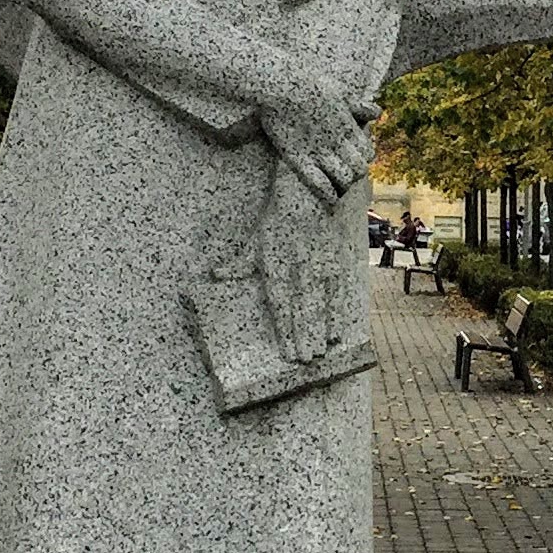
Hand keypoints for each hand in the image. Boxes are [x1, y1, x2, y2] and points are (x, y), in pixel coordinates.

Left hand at [257, 162, 338, 359]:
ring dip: (320, 328)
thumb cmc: (276, 223)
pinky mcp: (334, 261)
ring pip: (320, 301)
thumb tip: (215, 274)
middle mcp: (297, 266)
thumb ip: (238, 264)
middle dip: (303, 334)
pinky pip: (337, 291)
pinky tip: (337, 331)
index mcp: (275, 263)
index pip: (280, 302)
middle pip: (300, 306)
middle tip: (305, 359)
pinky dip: (337, 312)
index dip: (284, 327)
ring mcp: (318, 264)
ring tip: (320, 350)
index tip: (287, 350)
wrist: (307, 194)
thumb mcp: (254, 241)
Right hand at [258, 73, 375, 209]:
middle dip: (354, 174)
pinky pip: (321, 185)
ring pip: (345, 179)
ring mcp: (319, 152)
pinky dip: (329, 195)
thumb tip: (377, 113)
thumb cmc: (307, 84)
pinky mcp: (299, 159)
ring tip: (336, 186)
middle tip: (343, 173)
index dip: (362, 158)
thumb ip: (358, 107)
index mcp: (347, 127)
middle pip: (359, 169)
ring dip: (343, 185)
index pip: (367, 153)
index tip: (352, 157)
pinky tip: (330, 198)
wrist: (280, 86)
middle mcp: (337, 142)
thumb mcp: (338, 93)